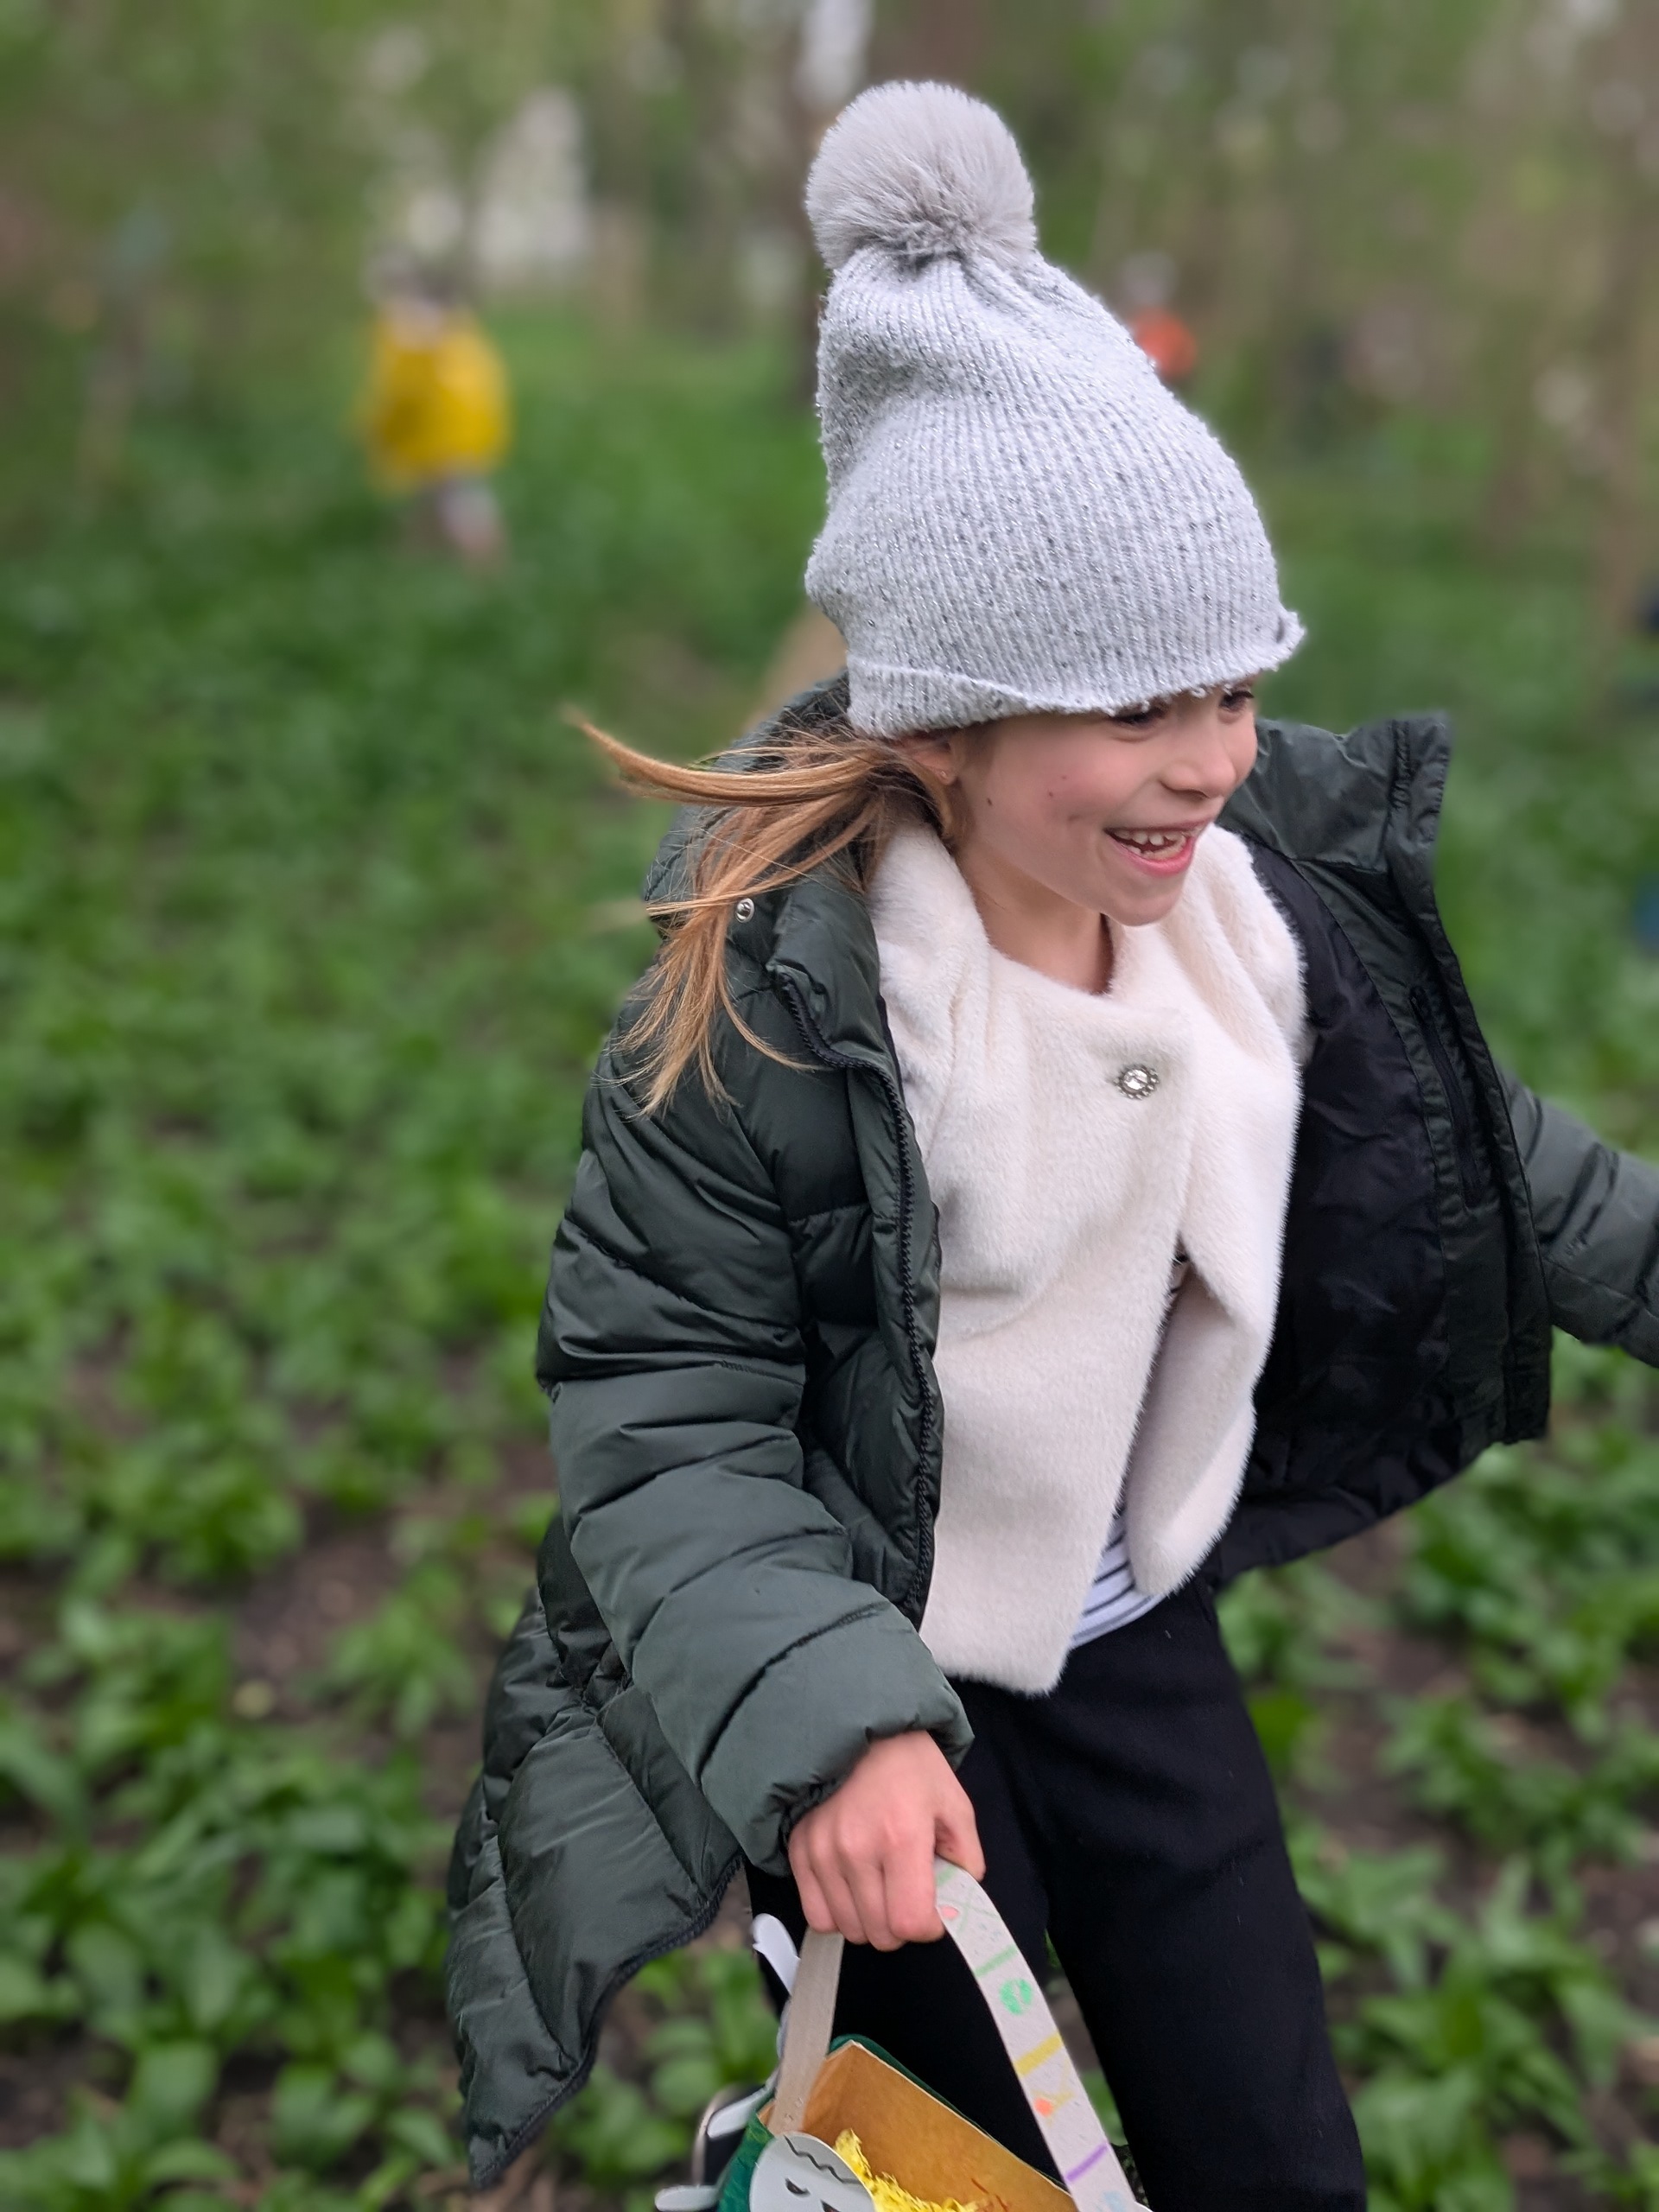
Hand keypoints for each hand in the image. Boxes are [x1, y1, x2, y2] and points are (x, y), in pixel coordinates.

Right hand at [787, 1731, 983, 1950]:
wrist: (859, 1726)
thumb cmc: (910, 1765)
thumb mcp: (954, 1803)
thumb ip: (966, 1859)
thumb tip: (958, 1904)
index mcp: (901, 1836)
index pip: (909, 1922)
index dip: (928, 1928)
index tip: (933, 1913)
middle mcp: (856, 1849)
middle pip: (879, 1934)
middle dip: (900, 1926)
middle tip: (907, 1896)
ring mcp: (822, 1851)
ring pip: (847, 1928)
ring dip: (869, 1921)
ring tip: (879, 1888)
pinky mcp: (799, 1850)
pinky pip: (817, 1914)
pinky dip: (837, 1912)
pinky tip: (852, 1887)